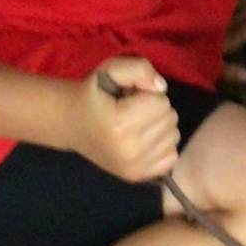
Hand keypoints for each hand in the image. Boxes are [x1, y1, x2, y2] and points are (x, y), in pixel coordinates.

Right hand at [73, 57, 177, 181]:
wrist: (71, 123)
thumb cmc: (94, 94)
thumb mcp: (111, 69)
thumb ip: (139, 69)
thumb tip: (161, 88)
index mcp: (120, 125)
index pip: (162, 103)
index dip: (148, 95)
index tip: (129, 98)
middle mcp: (128, 151)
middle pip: (170, 119)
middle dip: (155, 109)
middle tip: (131, 110)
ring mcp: (134, 168)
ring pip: (173, 136)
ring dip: (160, 126)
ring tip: (136, 124)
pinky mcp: (138, 176)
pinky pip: (172, 156)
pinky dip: (162, 145)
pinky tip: (143, 139)